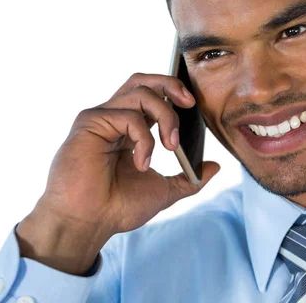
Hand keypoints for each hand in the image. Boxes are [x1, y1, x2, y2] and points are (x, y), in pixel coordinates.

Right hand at [15, 73, 219, 274]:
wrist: (89, 224)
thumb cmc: (118, 208)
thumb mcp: (165, 191)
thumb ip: (189, 178)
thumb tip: (216, 166)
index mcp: (129, 129)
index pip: (151, 94)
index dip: (173, 91)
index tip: (193, 105)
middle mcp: (114, 118)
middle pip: (143, 80)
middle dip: (171, 84)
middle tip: (189, 103)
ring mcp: (101, 118)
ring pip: (140, 92)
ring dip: (165, 116)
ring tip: (171, 146)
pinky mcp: (90, 123)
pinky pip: (128, 116)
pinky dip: (144, 139)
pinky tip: (142, 163)